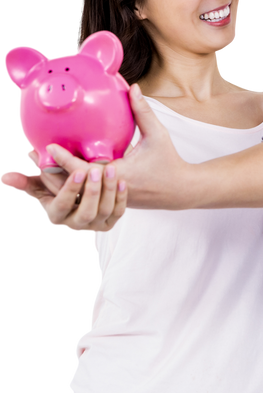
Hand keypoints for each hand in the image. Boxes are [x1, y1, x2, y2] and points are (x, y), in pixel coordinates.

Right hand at [0, 149, 128, 234]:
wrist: (78, 201)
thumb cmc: (54, 190)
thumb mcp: (39, 188)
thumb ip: (23, 182)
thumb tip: (4, 176)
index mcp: (57, 215)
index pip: (62, 206)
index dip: (71, 190)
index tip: (79, 171)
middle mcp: (76, 225)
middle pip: (87, 212)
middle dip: (92, 191)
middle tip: (96, 169)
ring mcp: (95, 225)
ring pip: (105, 210)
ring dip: (109, 189)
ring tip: (111, 168)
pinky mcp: (110, 221)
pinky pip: (118, 211)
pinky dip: (121, 197)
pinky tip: (121, 180)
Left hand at [29, 84, 187, 209]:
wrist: (180, 190)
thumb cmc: (169, 162)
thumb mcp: (158, 135)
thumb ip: (143, 111)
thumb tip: (132, 87)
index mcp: (120, 176)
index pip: (86, 171)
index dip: (65, 161)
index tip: (49, 147)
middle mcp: (110, 190)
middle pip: (73, 186)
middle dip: (50, 172)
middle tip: (30, 155)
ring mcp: (108, 198)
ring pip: (75, 193)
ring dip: (55, 180)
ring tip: (36, 163)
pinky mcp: (108, 199)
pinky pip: (84, 193)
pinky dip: (69, 184)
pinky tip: (54, 172)